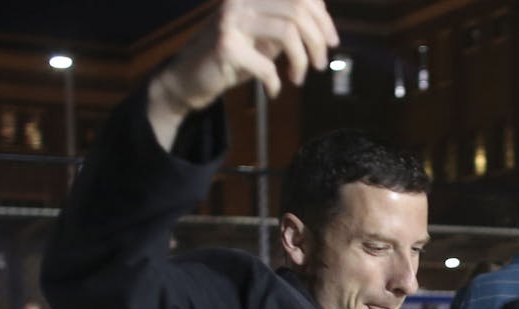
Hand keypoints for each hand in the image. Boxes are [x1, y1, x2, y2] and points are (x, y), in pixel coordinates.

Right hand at [154, 0, 338, 114]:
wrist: (187, 79)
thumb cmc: (230, 59)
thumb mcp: (262, 37)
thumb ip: (287, 26)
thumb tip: (322, 25)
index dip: (323, 17)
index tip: (331, 41)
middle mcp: (240, 0)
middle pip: (298, 9)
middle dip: (318, 40)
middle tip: (319, 64)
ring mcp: (231, 20)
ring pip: (288, 31)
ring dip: (301, 60)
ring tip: (299, 77)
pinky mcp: (225, 46)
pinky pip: (266, 64)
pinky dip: (276, 82)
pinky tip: (273, 90)